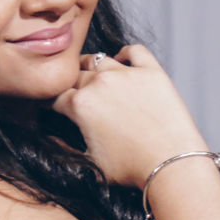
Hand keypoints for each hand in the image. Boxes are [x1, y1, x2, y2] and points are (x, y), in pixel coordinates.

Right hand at [51, 44, 207, 187]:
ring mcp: (127, 74)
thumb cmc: (131, 169)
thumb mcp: (87, 162)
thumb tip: (51, 136)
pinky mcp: (152, 72)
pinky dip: (125, 54)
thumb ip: (64, 147)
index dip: (48, 101)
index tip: (50, 105)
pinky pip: (134, 51)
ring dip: (90, 67)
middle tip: (70, 92)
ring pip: (98, 59)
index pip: (53, 95)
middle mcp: (100, 84)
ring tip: (92, 76)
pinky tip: (122, 63)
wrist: (170, 164)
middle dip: (68, 85)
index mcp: (80, 105)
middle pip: (74, 75)